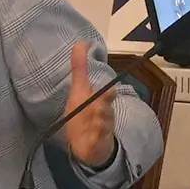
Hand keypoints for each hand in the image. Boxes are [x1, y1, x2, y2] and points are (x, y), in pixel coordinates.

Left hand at [58, 41, 115, 167]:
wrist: (89, 144)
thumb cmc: (85, 114)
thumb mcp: (80, 91)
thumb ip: (80, 68)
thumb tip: (79, 44)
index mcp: (100, 102)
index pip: (107, 96)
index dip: (108, 95)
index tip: (110, 93)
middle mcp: (104, 115)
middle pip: (106, 111)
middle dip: (104, 108)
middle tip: (101, 105)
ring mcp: (102, 130)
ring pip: (103, 125)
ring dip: (99, 122)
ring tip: (95, 120)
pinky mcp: (97, 144)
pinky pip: (98, 141)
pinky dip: (96, 139)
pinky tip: (93, 137)